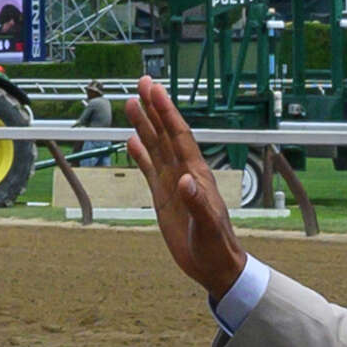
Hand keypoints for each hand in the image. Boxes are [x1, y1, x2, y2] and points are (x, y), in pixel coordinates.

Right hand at [124, 76, 246, 300]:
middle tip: (143, 82)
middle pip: (167, 134)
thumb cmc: (215, 247)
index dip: (167, 112)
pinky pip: (150, 170)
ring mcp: (173, 184)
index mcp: (196, 175)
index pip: (179, 136)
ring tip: (131, 103)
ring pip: (156, 148)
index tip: (155, 90)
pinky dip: (140, 155)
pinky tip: (132, 141)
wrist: (215, 265)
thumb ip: (198, 203)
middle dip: (155, 108)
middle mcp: (184, 173)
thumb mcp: (207, 227)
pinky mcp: (165, 198)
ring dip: (145, 126)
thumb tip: (185, 180)